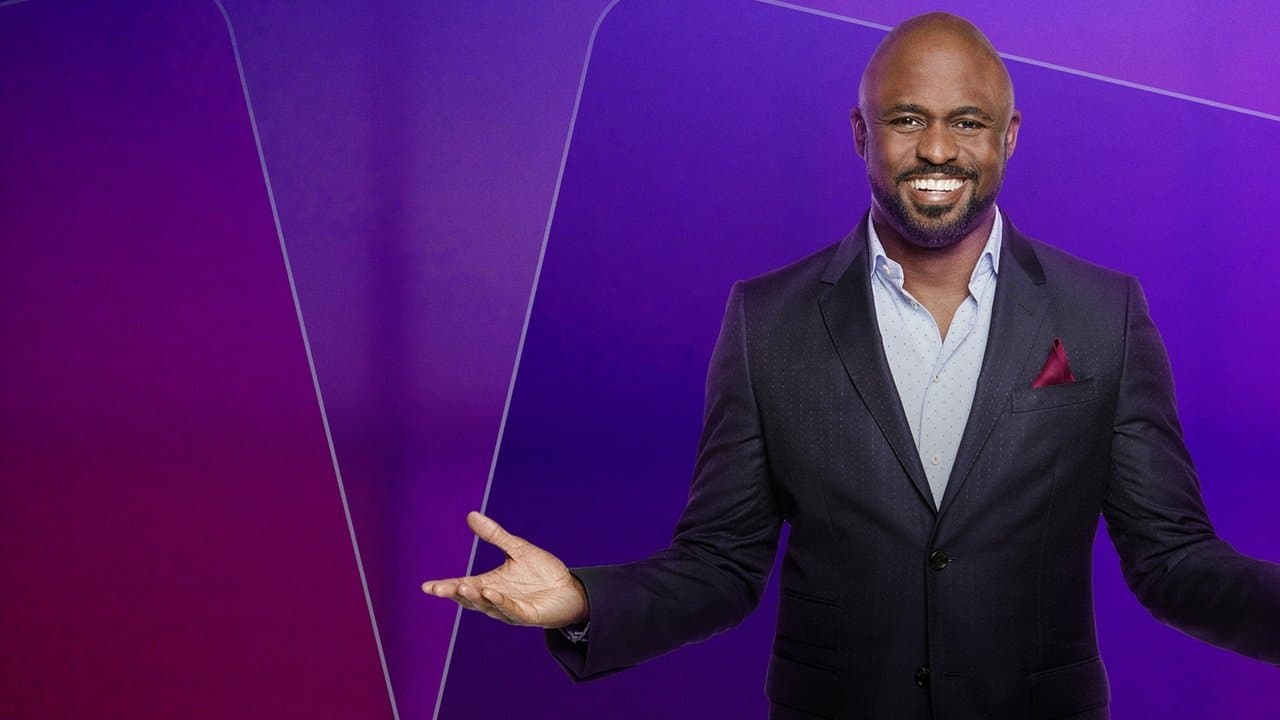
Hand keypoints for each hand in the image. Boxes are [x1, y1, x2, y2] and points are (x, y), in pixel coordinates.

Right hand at [421, 511, 588, 628]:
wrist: (570, 589)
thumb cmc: (542, 573)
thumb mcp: (516, 549)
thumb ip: (494, 535)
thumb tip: (471, 515)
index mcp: (490, 585)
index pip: (463, 586)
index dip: (446, 587)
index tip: (427, 586)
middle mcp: (496, 600)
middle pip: (471, 599)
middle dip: (456, 593)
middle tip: (441, 588)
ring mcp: (511, 610)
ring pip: (489, 606)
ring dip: (476, 597)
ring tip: (463, 586)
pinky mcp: (528, 615)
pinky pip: (512, 609)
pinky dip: (501, 602)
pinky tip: (491, 593)